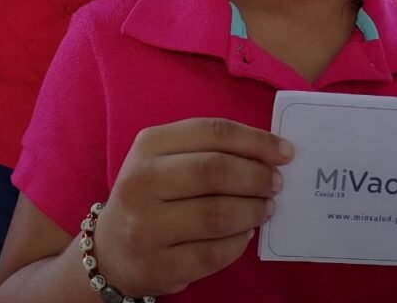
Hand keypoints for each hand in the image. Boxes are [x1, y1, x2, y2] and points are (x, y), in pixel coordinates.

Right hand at [93, 118, 292, 297]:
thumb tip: (272, 153)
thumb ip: (211, 148)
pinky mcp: (158, 265)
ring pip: (218, 215)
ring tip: (265, 208)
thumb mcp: (166, 158)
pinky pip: (214, 253)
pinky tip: (244, 234)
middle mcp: (141, 182)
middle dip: (257, 177)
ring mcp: (145, 227)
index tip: (286, 152)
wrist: (110, 250)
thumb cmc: (152, 194)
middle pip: (215, 171)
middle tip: (276, 184)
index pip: (213, 132)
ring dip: (253, 211)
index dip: (257, 141)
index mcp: (148, 145)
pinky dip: (239, 243)